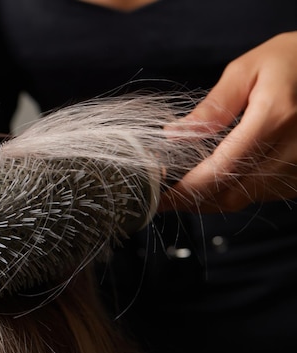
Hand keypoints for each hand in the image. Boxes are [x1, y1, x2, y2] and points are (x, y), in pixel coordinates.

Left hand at [159, 31, 296, 212]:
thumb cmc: (289, 61)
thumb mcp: (246, 71)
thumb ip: (213, 106)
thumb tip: (175, 133)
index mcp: (275, 118)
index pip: (221, 169)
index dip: (187, 188)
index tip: (160, 196)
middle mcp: (293, 148)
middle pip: (232, 193)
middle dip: (193, 200)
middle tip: (164, 197)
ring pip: (246, 199)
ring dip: (211, 200)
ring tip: (183, 190)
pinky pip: (263, 195)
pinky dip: (233, 193)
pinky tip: (213, 184)